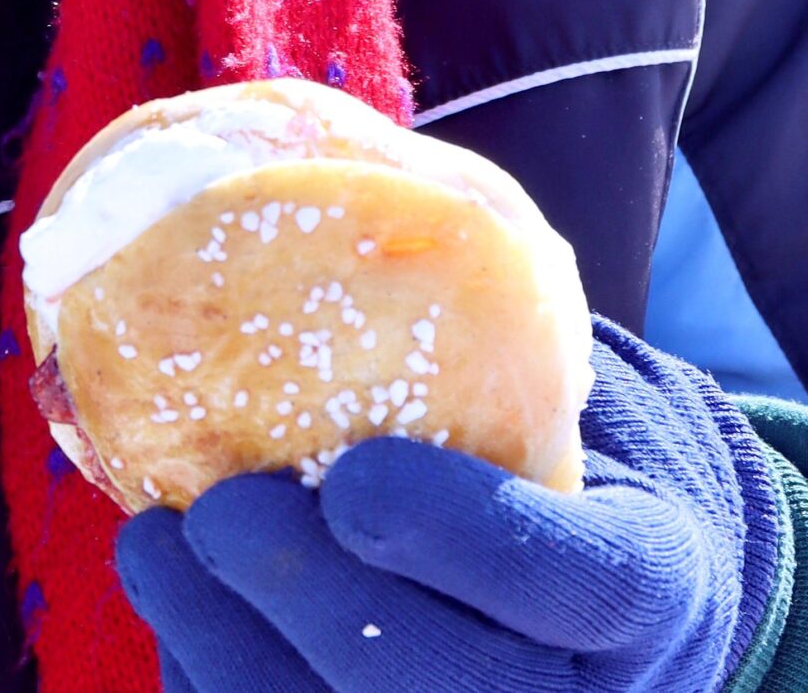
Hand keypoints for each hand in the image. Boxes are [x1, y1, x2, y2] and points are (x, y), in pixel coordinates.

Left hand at [116, 322, 780, 692]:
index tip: (354, 479)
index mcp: (652, 589)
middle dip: (312, 603)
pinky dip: (213, 681)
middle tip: (219, 514)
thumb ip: (491, 326)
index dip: (461, 537)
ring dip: (233, 653)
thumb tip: (328, 166)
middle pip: (453, 690)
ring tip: (155, 549)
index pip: (574, 578)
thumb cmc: (553, 441)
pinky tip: (168, 600)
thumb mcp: (568, 383)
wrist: (605, 585)